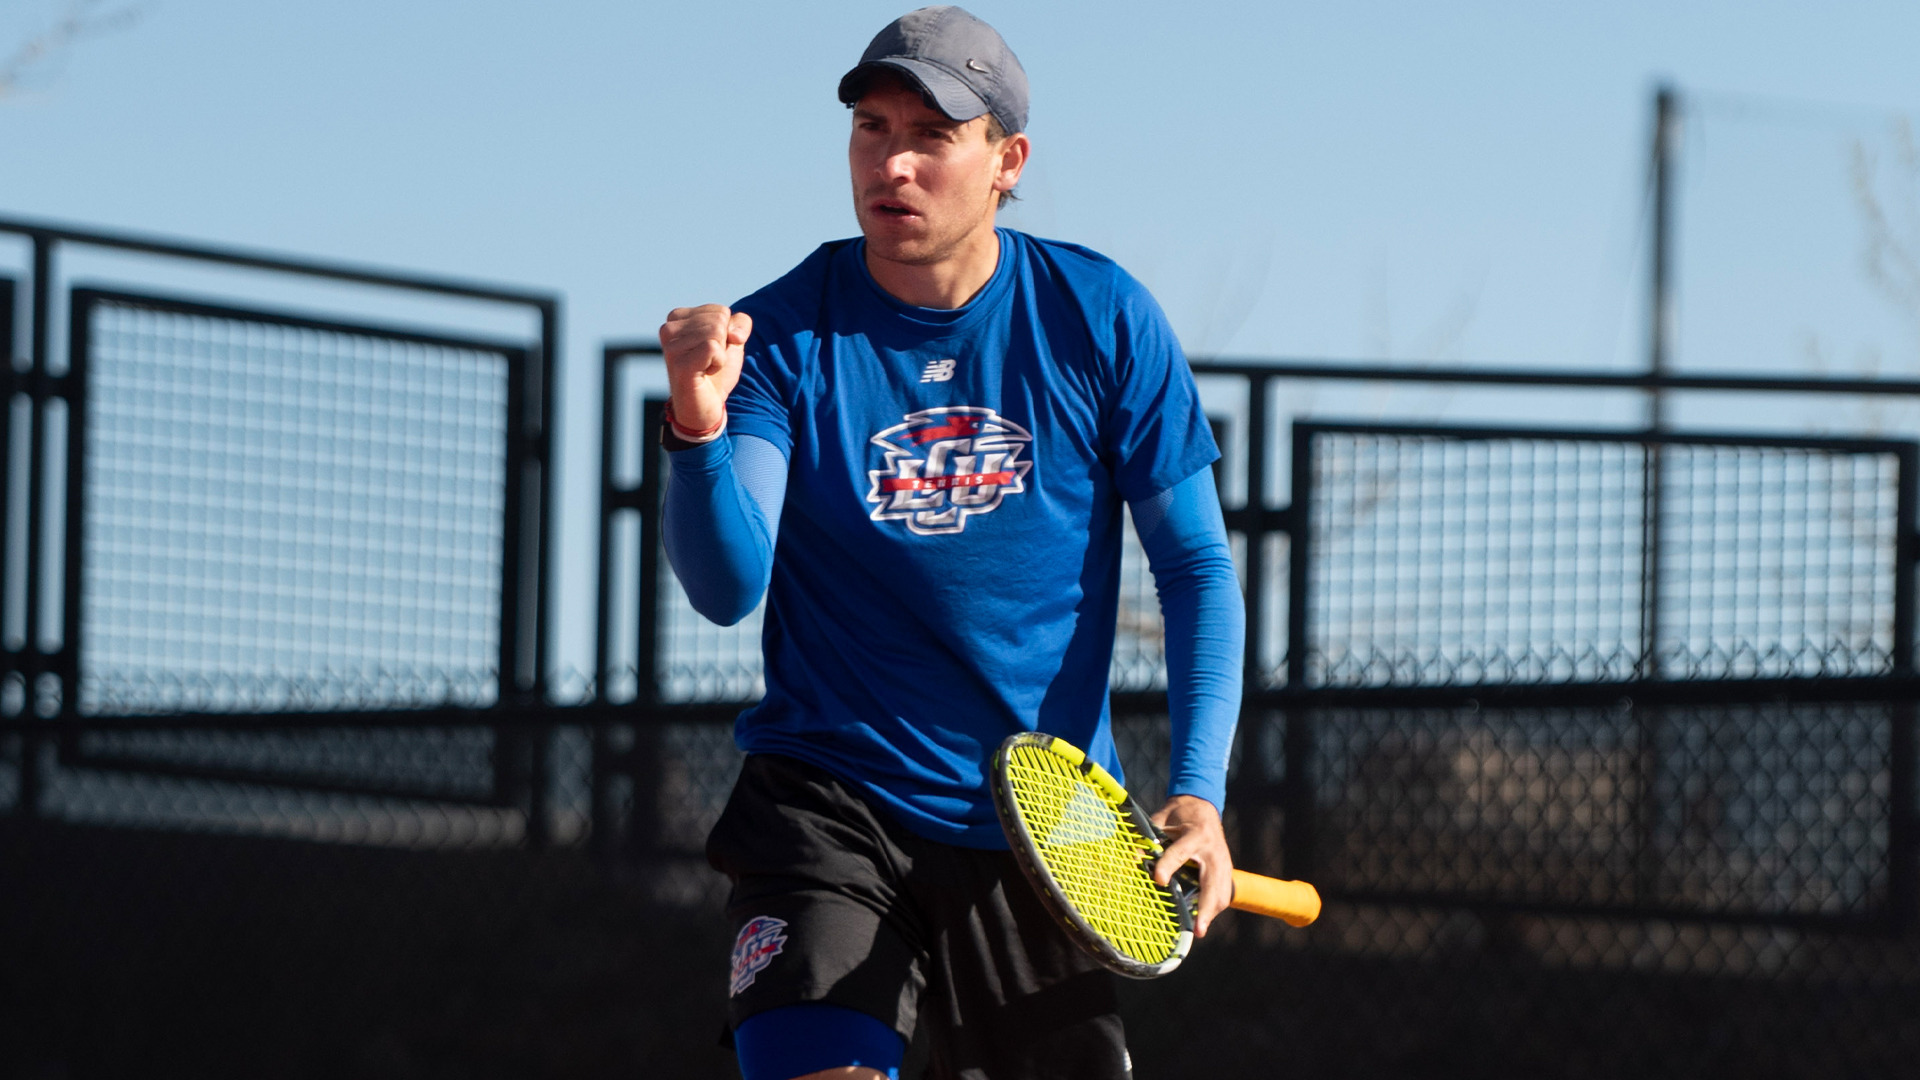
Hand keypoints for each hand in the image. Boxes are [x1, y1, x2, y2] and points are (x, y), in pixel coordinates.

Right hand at [659, 304, 751, 431]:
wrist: (704, 408)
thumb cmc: (715, 373)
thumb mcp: (732, 341)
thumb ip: (740, 323)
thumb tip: (734, 334)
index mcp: (677, 318)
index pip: (721, 311)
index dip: (727, 334)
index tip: (711, 351)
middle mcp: (669, 328)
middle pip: (719, 320)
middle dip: (724, 343)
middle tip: (708, 362)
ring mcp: (671, 346)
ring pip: (716, 331)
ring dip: (720, 354)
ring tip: (705, 367)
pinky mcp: (679, 362)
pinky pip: (713, 347)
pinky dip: (718, 362)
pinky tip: (705, 373)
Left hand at [1149, 795, 1232, 937]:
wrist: (1203, 806)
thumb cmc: (1179, 815)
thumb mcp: (1160, 819)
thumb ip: (1147, 838)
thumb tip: (1130, 859)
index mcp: (1195, 834)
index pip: (1181, 852)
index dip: (1169, 866)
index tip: (1159, 879)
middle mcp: (1213, 850)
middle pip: (1213, 883)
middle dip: (1205, 907)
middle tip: (1197, 930)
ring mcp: (1223, 862)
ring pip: (1222, 893)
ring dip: (1211, 913)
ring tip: (1199, 930)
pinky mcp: (1227, 870)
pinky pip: (1224, 893)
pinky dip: (1214, 908)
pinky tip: (1203, 920)